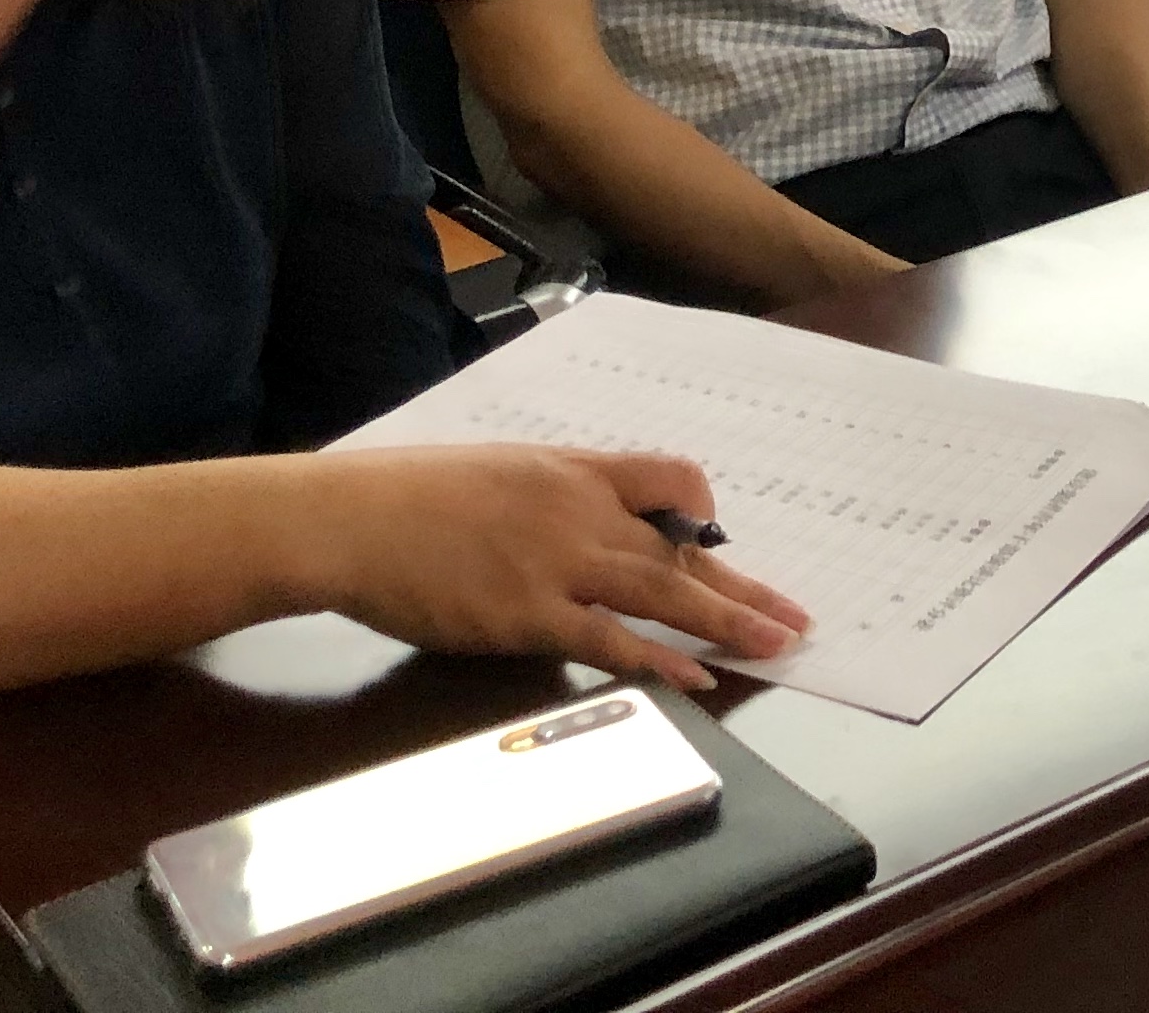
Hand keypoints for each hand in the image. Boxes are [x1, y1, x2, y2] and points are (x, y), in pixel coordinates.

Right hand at [314, 446, 810, 693]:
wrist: (353, 520)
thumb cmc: (411, 498)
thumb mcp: (500, 472)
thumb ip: (551, 498)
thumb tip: (586, 525)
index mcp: (574, 470)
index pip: (670, 477)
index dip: (704, 512)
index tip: (719, 540)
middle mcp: (581, 512)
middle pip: (683, 548)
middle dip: (744, 585)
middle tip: (795, 614)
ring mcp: (558, 563)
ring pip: (665, 591)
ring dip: (727, 621)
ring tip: (777, 643)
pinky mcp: (529, 615)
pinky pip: (611, 640)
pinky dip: (660, 660)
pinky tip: (698, 677)